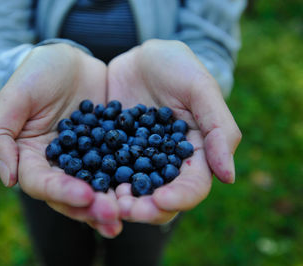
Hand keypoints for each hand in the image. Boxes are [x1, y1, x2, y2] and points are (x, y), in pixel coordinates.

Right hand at [0, 44, 121, 237]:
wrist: (72, 61)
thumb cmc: (38, 73)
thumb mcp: (15, 95)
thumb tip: (8, 179)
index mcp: (29, 157)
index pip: (40, 183)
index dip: (60, 191)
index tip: (85, 196)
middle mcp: (56, 166)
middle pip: (70, 196)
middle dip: (90, 208)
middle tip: (113, 216)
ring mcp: (84, 163)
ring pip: (95, 190)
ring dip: (111, 204)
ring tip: (129, 213)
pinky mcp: (108, 154)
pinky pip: (118, 170)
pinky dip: (130, 182)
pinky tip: (146, 191)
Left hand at [107, 40, 241, 223]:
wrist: (140, 56)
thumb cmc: (177, 66)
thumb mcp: (200, 88)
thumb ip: (219, 128)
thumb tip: (228, 177)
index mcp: (195, 153)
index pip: (193, 185)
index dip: (179, 197)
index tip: (160, 201)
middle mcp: (167, 163)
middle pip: (161, 197)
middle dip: (146, 208)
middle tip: (126, 209)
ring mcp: (138, 160)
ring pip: (133, 191)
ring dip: (121, 202)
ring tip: (107, 201)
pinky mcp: (114, 152)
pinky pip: (107, 172)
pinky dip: (99, 182)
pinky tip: (88, 184)